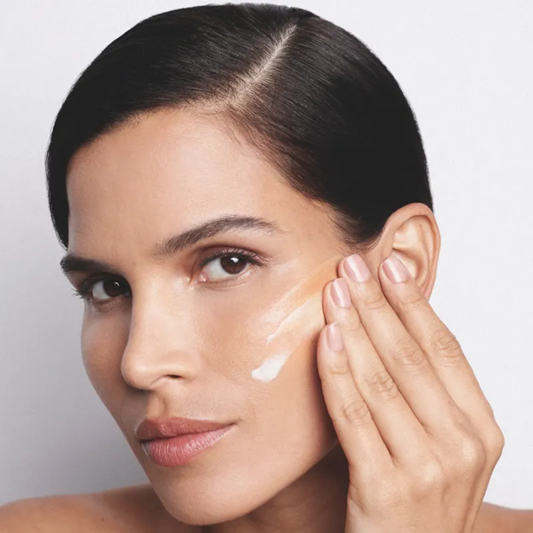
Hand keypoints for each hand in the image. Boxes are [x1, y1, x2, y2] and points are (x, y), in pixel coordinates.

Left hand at [316, 253, 504, 532]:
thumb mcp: (436, 442)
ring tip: (335, 290)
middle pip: (412, 357)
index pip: (444, 349)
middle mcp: (463, 446)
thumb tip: (394, 323)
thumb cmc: (417, 495)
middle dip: (378, 304)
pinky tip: (327, 339)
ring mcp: (427, 470)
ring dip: (355, 327)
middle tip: (353, 265)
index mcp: (481, 428)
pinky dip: (339, 373)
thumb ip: (425, 392)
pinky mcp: (386, 490)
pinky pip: (355, 417)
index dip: (414, 304)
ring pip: (382, 380)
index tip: (390, 265)